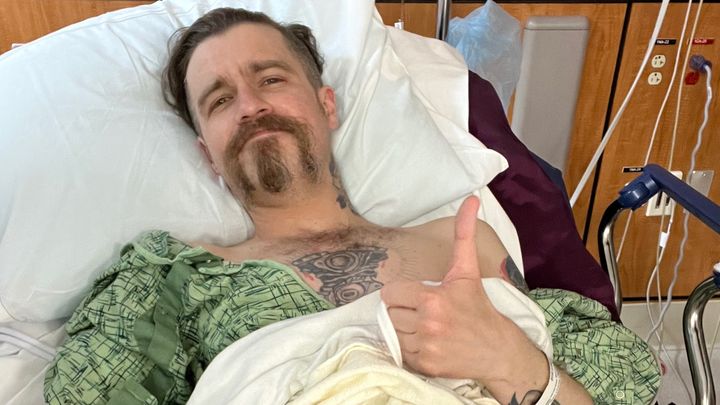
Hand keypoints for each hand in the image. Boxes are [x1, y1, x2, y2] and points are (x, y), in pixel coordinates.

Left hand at [380, 196, 547, 400]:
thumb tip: (471, 199)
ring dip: (406, 331)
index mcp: (432, 297)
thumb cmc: (479, 307)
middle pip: (390, 313)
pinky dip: (411, 350)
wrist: (499, 350)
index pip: (390, 293)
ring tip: (428, 329)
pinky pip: (401, 352)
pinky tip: (430, 344)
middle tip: (425, 314)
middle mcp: (427, 322)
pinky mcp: (425, 366)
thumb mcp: (467, 271)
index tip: (417, 297)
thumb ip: (463, 235)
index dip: (401, 294)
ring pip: (394, 333)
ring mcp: (426, 346)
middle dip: (404, 312)